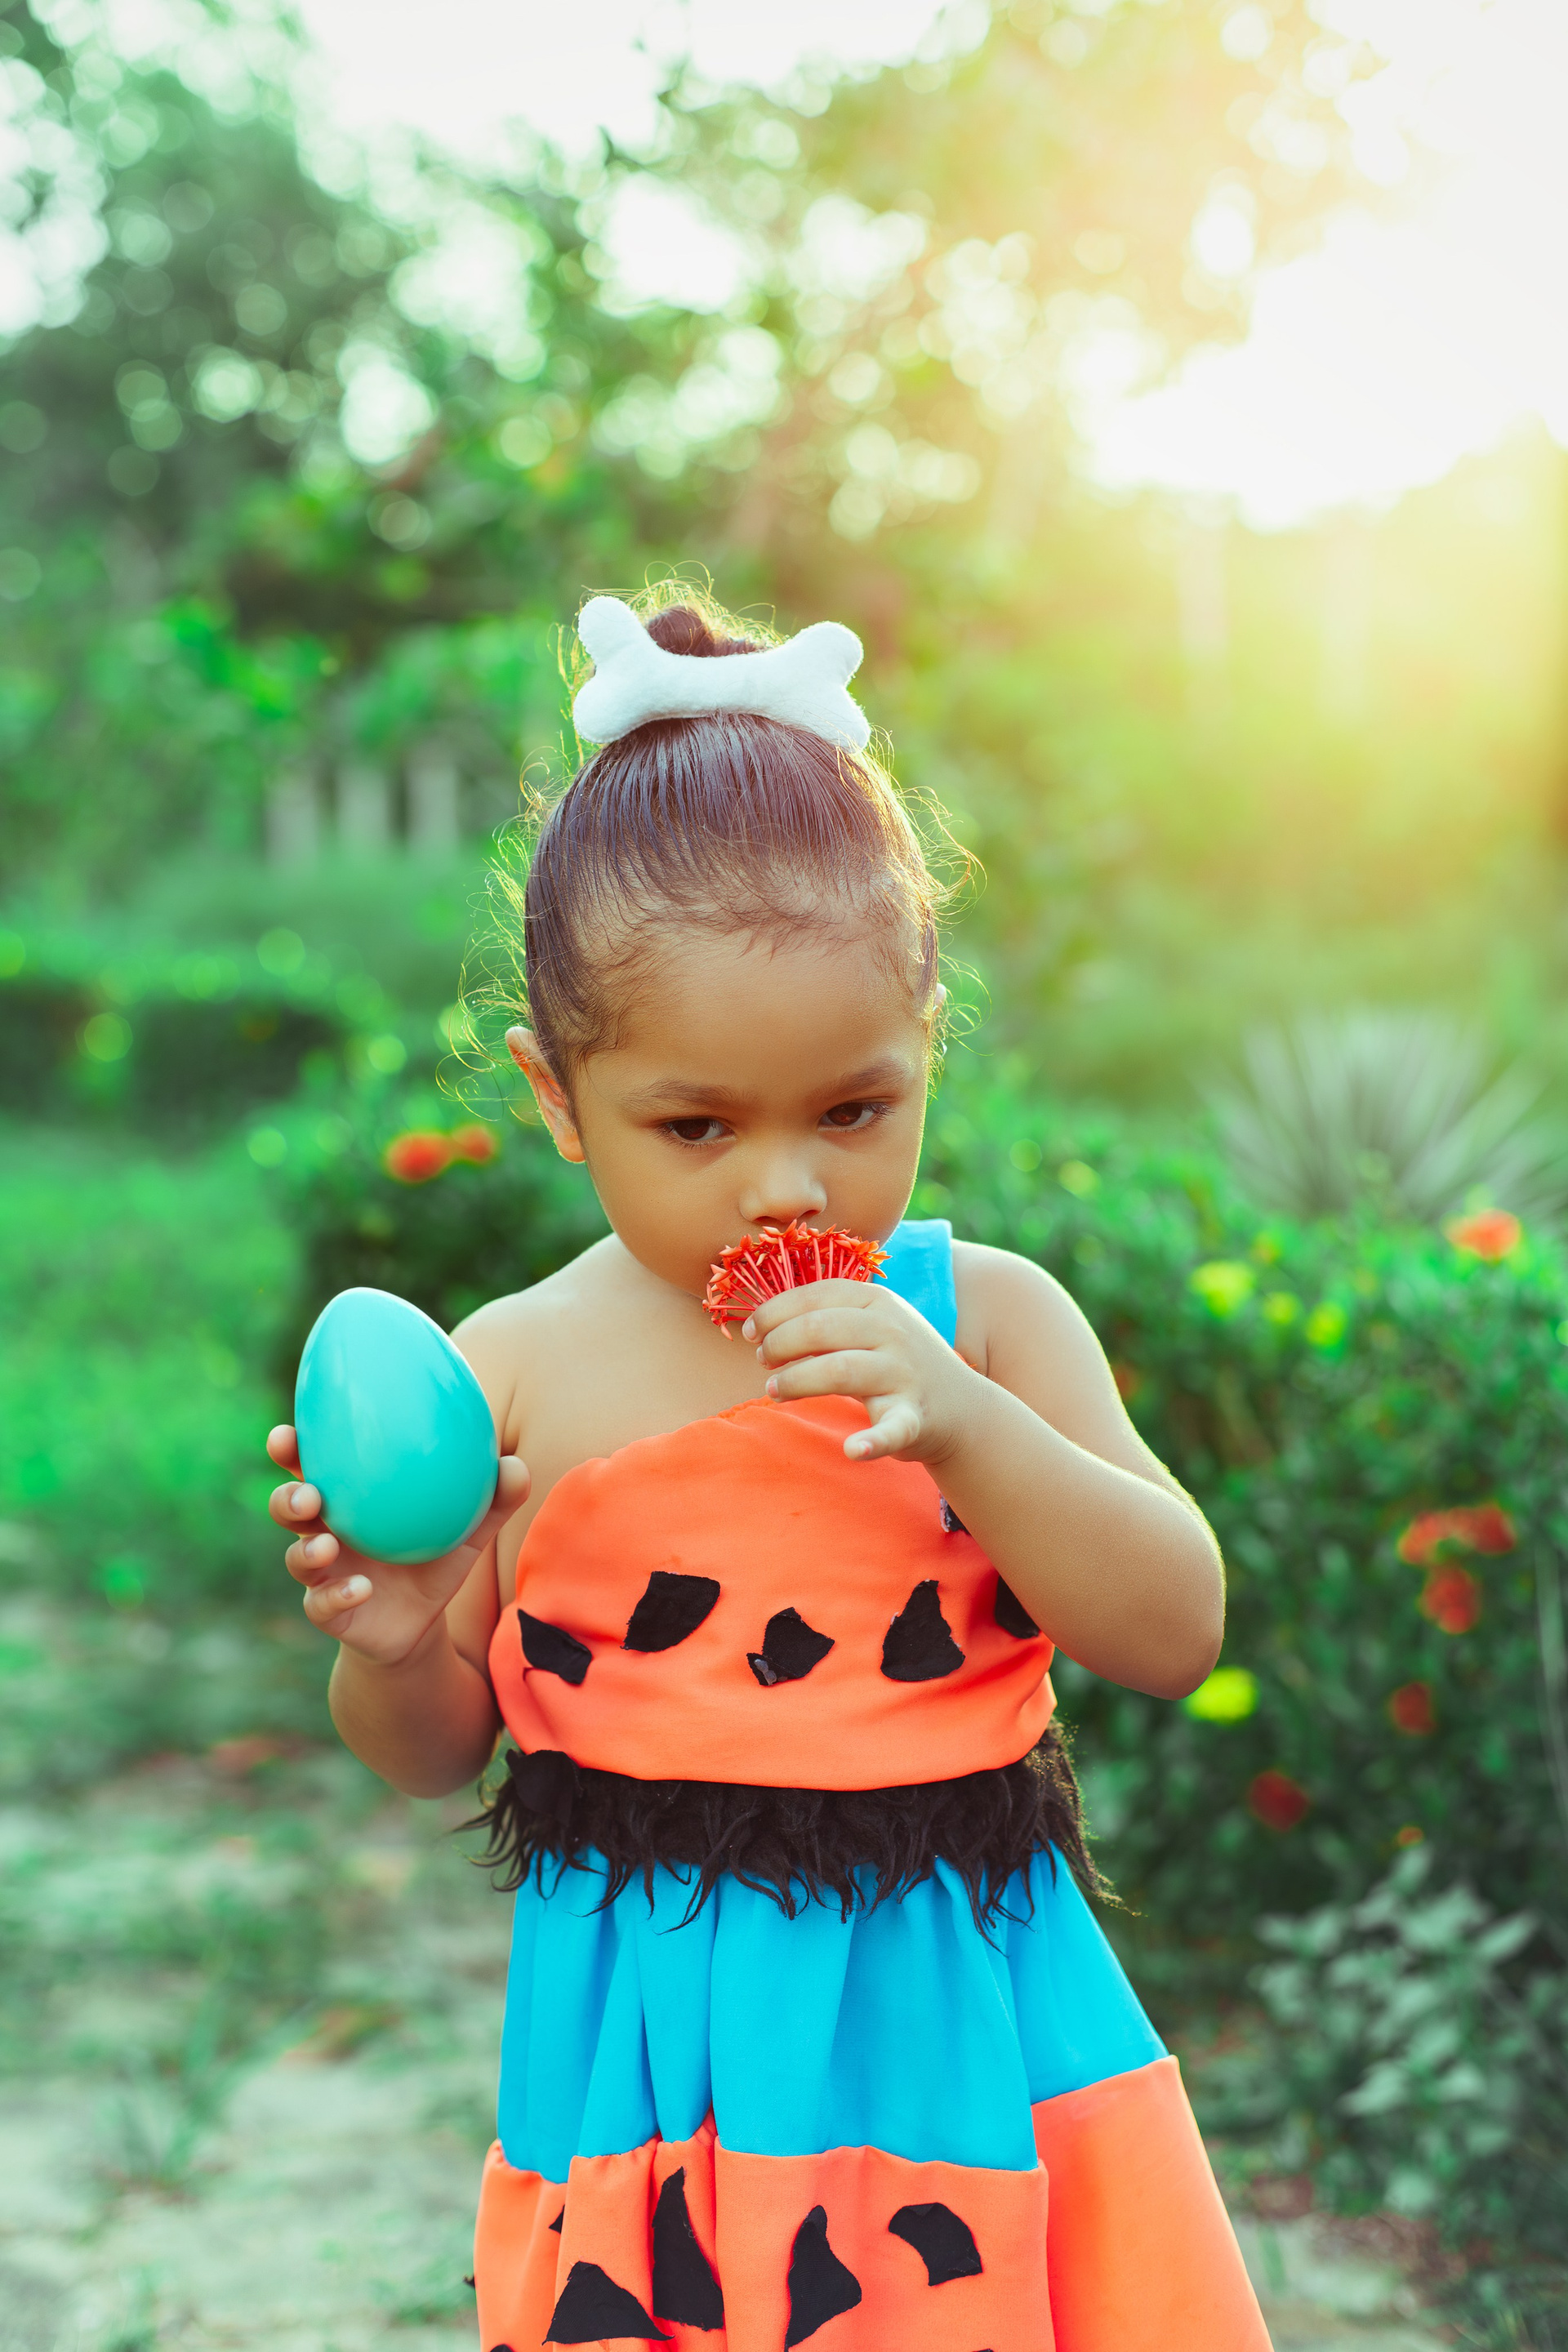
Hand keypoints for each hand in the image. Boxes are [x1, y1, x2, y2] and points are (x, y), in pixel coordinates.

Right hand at [266, 1425, 529, 1665]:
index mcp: (349, 1501)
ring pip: (297, 1558)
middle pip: (288, 1508)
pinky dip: (338, 1596)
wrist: (421, 1625)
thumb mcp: (466, 1529)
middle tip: (308, 1494)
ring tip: (327, 1545)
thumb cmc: (434, 1559)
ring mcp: (324, 1576)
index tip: (286, 1435)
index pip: (312, 1466)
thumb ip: (491, 1498)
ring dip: (306, 1550)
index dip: (292, 1449)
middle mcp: (327, 1533)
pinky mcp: (331, 1613)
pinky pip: (323, 1605)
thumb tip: (514, 1465)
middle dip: (287, 1497)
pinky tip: (360, 1588)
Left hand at [744, 1282, 975, 1463]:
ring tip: (774, 1391)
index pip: (816, 1295)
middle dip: (780, 1344)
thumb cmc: (896, 1362)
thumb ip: (824, 1319)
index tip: (752, 1332)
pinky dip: (873, 1442)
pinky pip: (892, 1429)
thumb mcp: (869, 1325)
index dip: (775, 1312)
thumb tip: (760, 1326)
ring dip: (796, 1381)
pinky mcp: (914, 1417)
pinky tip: (852, 1449)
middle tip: (764, 1362)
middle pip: (820, 1329)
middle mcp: (893, 1331)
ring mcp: (904, 1373)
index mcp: (877, 1301)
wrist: (961, 1407)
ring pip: (839, 1370)